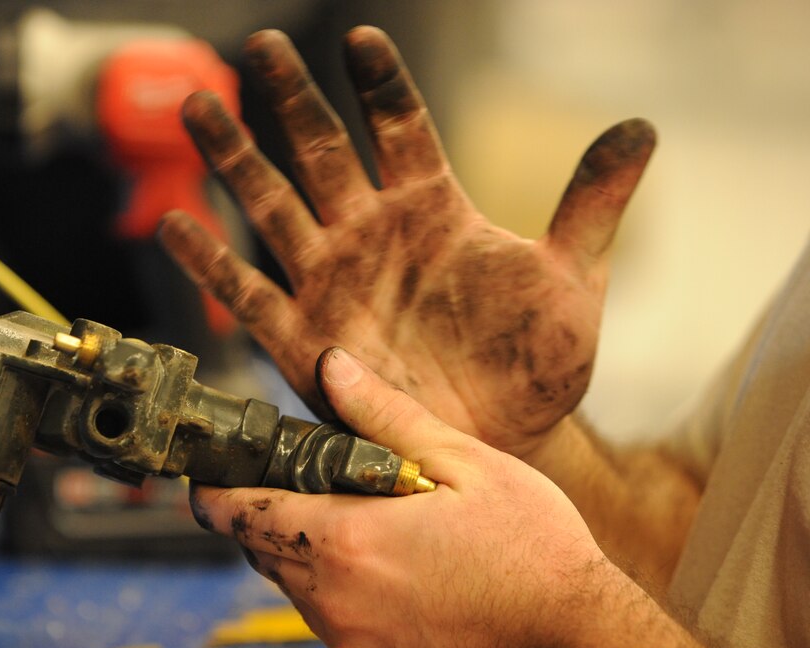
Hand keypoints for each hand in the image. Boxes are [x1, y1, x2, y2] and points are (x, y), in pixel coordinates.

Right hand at [158, 26, 654, 455]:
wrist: (504, 441)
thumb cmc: (534, 362)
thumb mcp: (572, 281)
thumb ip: (591, 204)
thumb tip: (640, 127)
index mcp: (433, 210)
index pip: (401, 130)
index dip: (382, 86)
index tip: (360, 41)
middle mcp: (372, 236)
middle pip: (322, 152)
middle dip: (291, 99)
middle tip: (262, 47)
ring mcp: (332, 283)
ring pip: (272, 207)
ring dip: (235, 160)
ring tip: (200, 108)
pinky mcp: (302, 338)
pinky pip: (247, 293)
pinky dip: (209, 261)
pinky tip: (173, 224)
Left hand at [188, 347, 610, 647]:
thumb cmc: (533, 553)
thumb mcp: (464, 463)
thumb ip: (384, 417)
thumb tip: (332, 370)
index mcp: (348, 540)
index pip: (241, 515)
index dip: (215, 491)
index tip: (209, 473)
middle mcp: (335, 599)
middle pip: (260, 548)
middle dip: (267, 511)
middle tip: (309, 478)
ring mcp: (350, 640)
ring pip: (292, 584)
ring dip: (305, 547)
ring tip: (366, 518)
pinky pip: (327, 618)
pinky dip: (336, 586)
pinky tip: (392, 566)